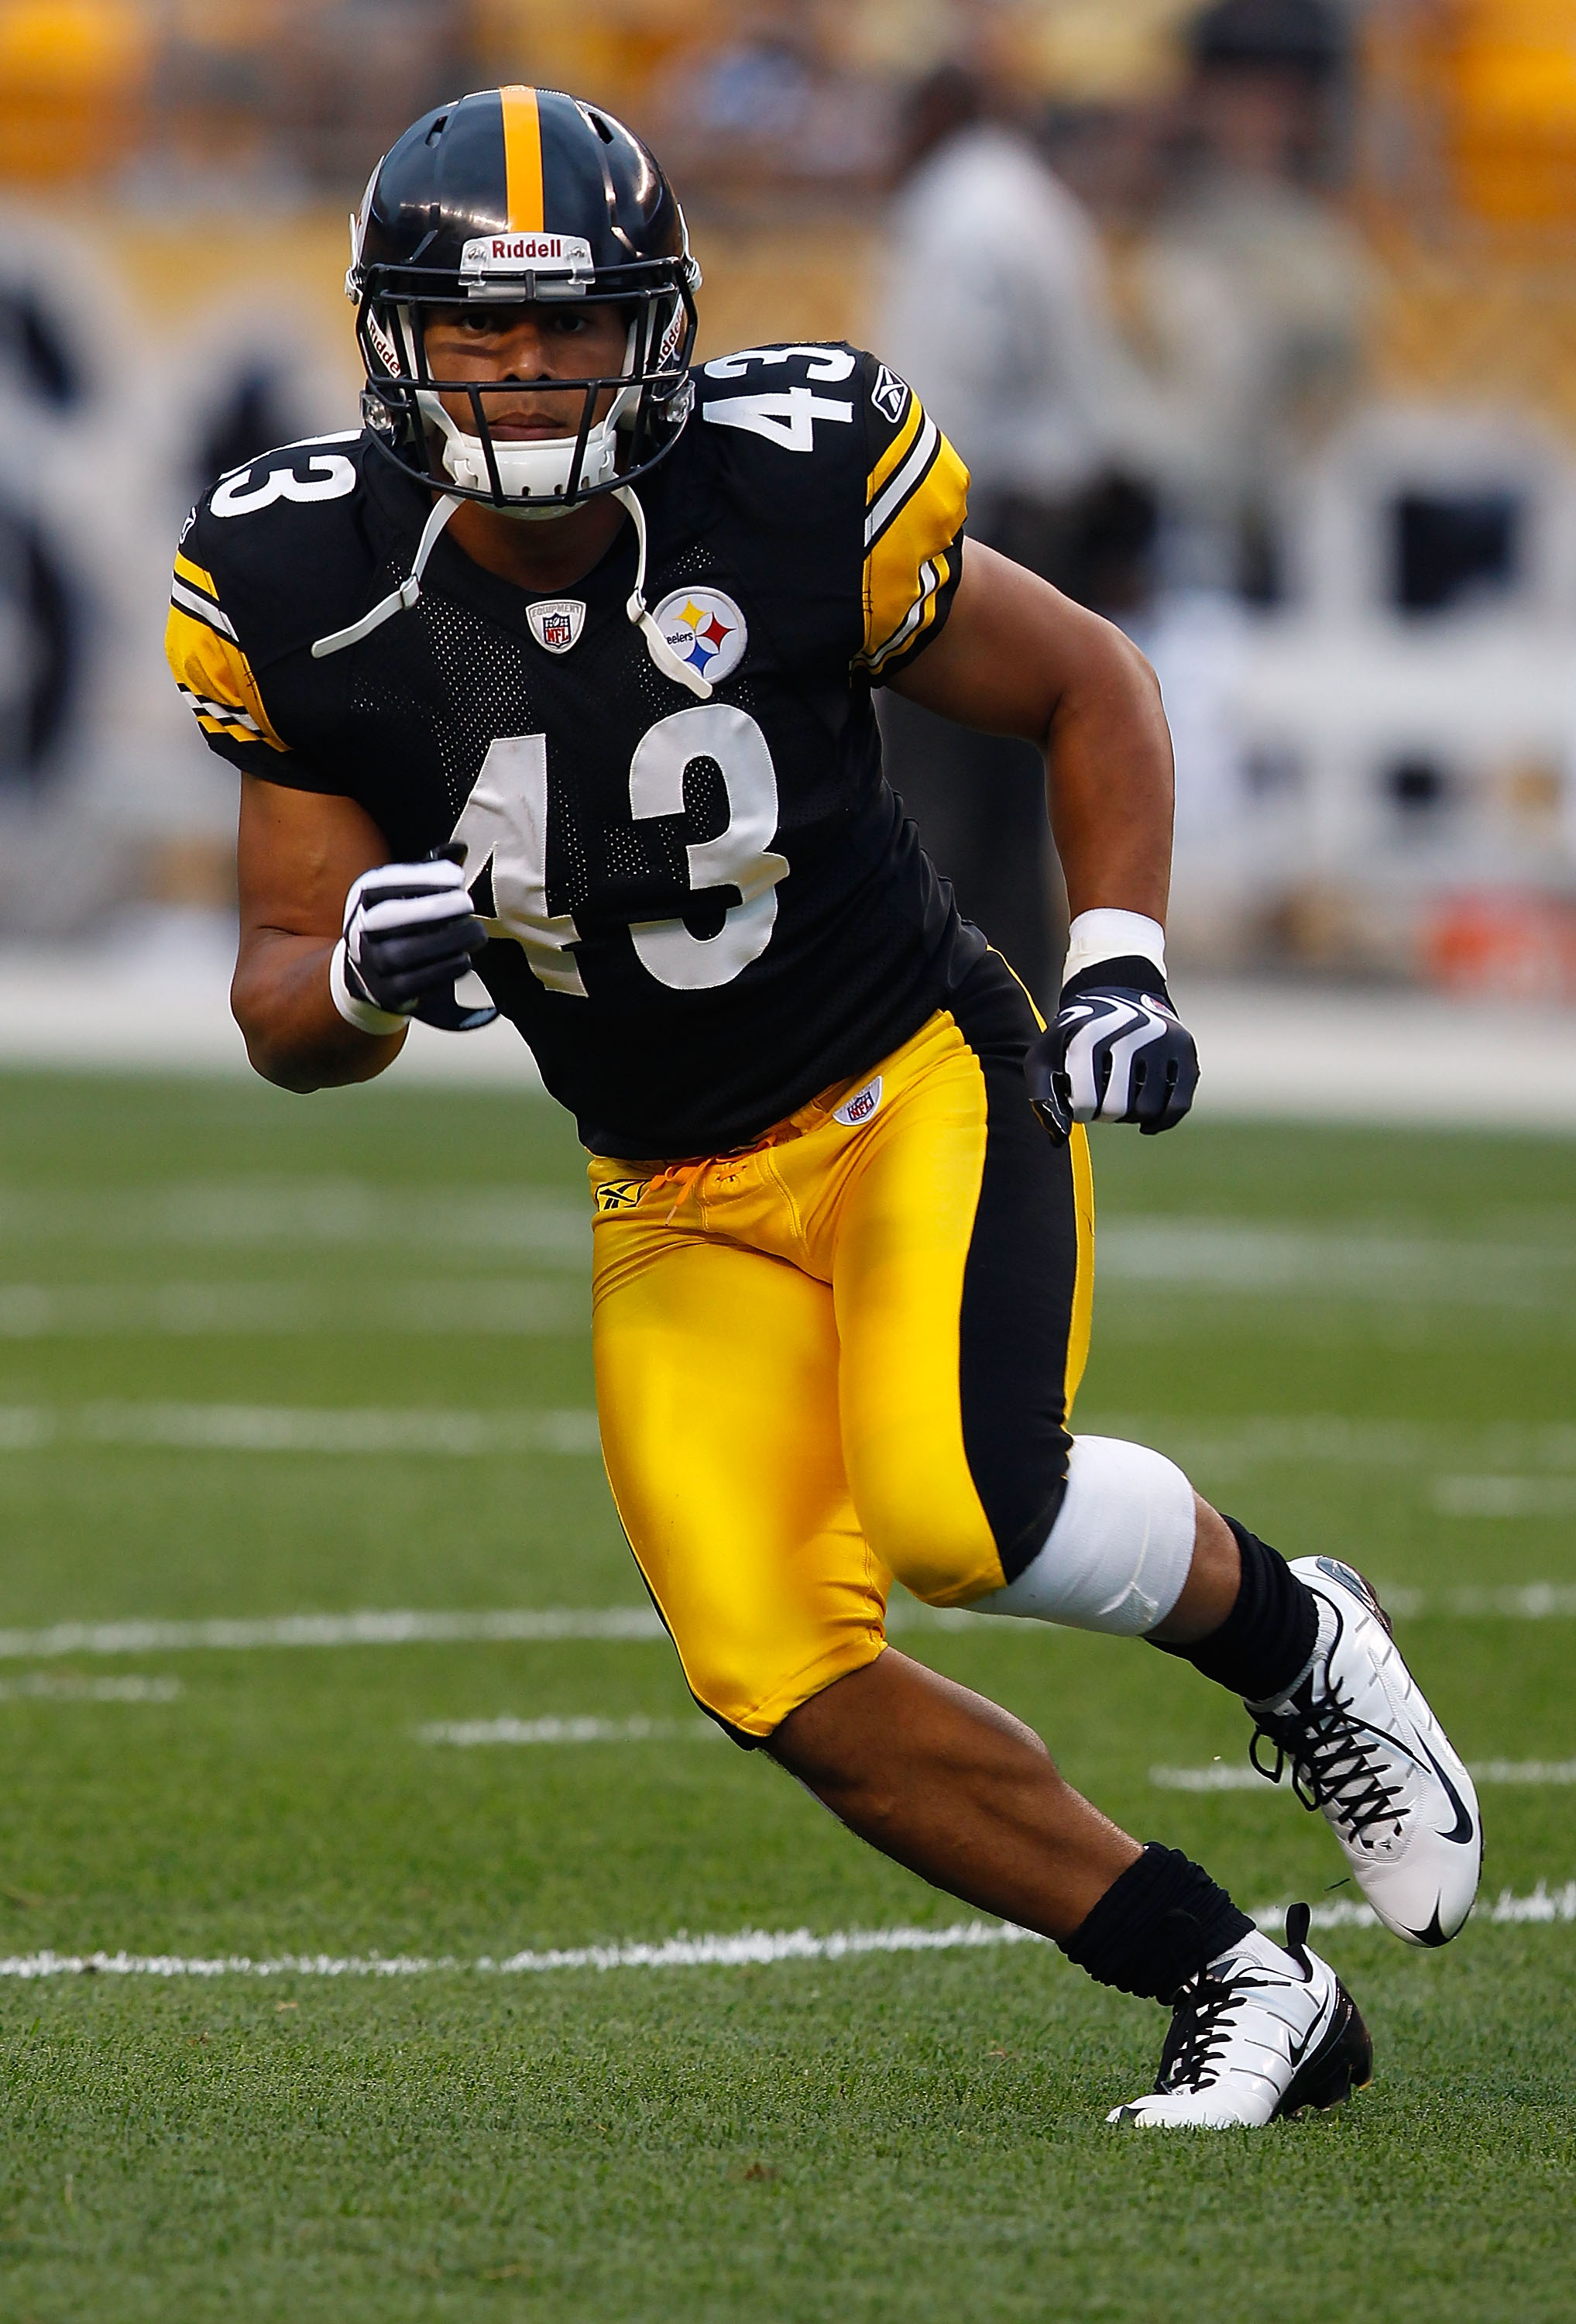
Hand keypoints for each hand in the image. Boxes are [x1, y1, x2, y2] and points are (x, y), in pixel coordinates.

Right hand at [337, 853, 487, 1020]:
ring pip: (405, 953)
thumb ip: (430, 870)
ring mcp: (371, 964)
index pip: (386, 883)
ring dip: (446, 941)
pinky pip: (416, 982)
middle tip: (468, 902)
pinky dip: (444, 970)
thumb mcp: (406, 893)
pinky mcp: (387, 992)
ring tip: (477, 933)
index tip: (457, 876)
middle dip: (433, 908)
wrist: (370, 973)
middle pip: (392, 917)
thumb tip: (461, 848)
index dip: (422, 877)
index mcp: (363, 898)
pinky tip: (466, 959)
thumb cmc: (400, 923)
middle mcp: (359, 929)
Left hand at [1026, 956, 1198, 1140]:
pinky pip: (1178, 1105)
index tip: (1079, 1103)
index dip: (1080, 1113)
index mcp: (1090, 1036)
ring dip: (1130, 1116)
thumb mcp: (1046, 1056)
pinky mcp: (1185, 1050)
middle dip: (1105, 1114)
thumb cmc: (1076, 1035)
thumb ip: (1042, 1096)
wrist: (1118, 993)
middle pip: (1118, 1108)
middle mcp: (1130, 1033)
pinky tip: (1145, 1124)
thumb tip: (1059, 1139)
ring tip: (1118, 1103)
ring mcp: (1162, 1040)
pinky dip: (1160, 1121)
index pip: (1086, 1102)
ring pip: (1148, 1109)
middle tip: (1100, 1104)